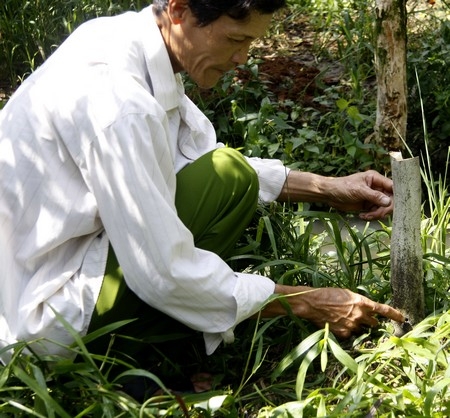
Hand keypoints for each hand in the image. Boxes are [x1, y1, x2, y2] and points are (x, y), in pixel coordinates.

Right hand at [263, 285, 404, 337]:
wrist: (312, 303)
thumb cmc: (327, 294)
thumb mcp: (345, 294)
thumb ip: (357, 302)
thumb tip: (363, 308)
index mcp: (361, 302)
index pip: (383, 310)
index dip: (394, 315)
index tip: (402, 318)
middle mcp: (360, 315)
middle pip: (373, 323)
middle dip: (370, 322)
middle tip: (362, 318)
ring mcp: (352, 325)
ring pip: (360, 329)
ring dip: (356, 326)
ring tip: (342, 319)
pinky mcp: (344, 333)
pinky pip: (349, 334)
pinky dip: (345, 331)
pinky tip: (336, 324)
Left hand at [279, 170, 392, 220]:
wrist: (329, 194)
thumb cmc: (342, 187)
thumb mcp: (358, 190)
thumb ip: (374, 196)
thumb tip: (389, 202)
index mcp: (376, 179)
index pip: (393, 187)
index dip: (397, 196)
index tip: (394, 205)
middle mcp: (377, 187)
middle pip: (391, 200)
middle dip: (385, 209)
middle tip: (377, 214)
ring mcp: (373, 197)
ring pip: (384, 208)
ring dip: (377, 214)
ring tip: (366, 216)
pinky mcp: (368, 205)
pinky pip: (376, 212)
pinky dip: (372, 216)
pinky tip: (363, 216)